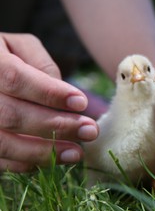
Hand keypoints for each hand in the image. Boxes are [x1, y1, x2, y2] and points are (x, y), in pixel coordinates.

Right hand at [0, 33, 97, 171]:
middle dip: (56, 126)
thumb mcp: (21, 47)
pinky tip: (53, 159)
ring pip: (3, 144)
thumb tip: (64, 95)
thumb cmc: (4, 55)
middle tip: (89, 131)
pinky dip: (27, 163)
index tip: (82, 102)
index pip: (15, 78)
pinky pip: (0, 160)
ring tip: (77, 153)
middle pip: (11, 116)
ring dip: (44, 151)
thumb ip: (42, 64)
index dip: (49, 93)